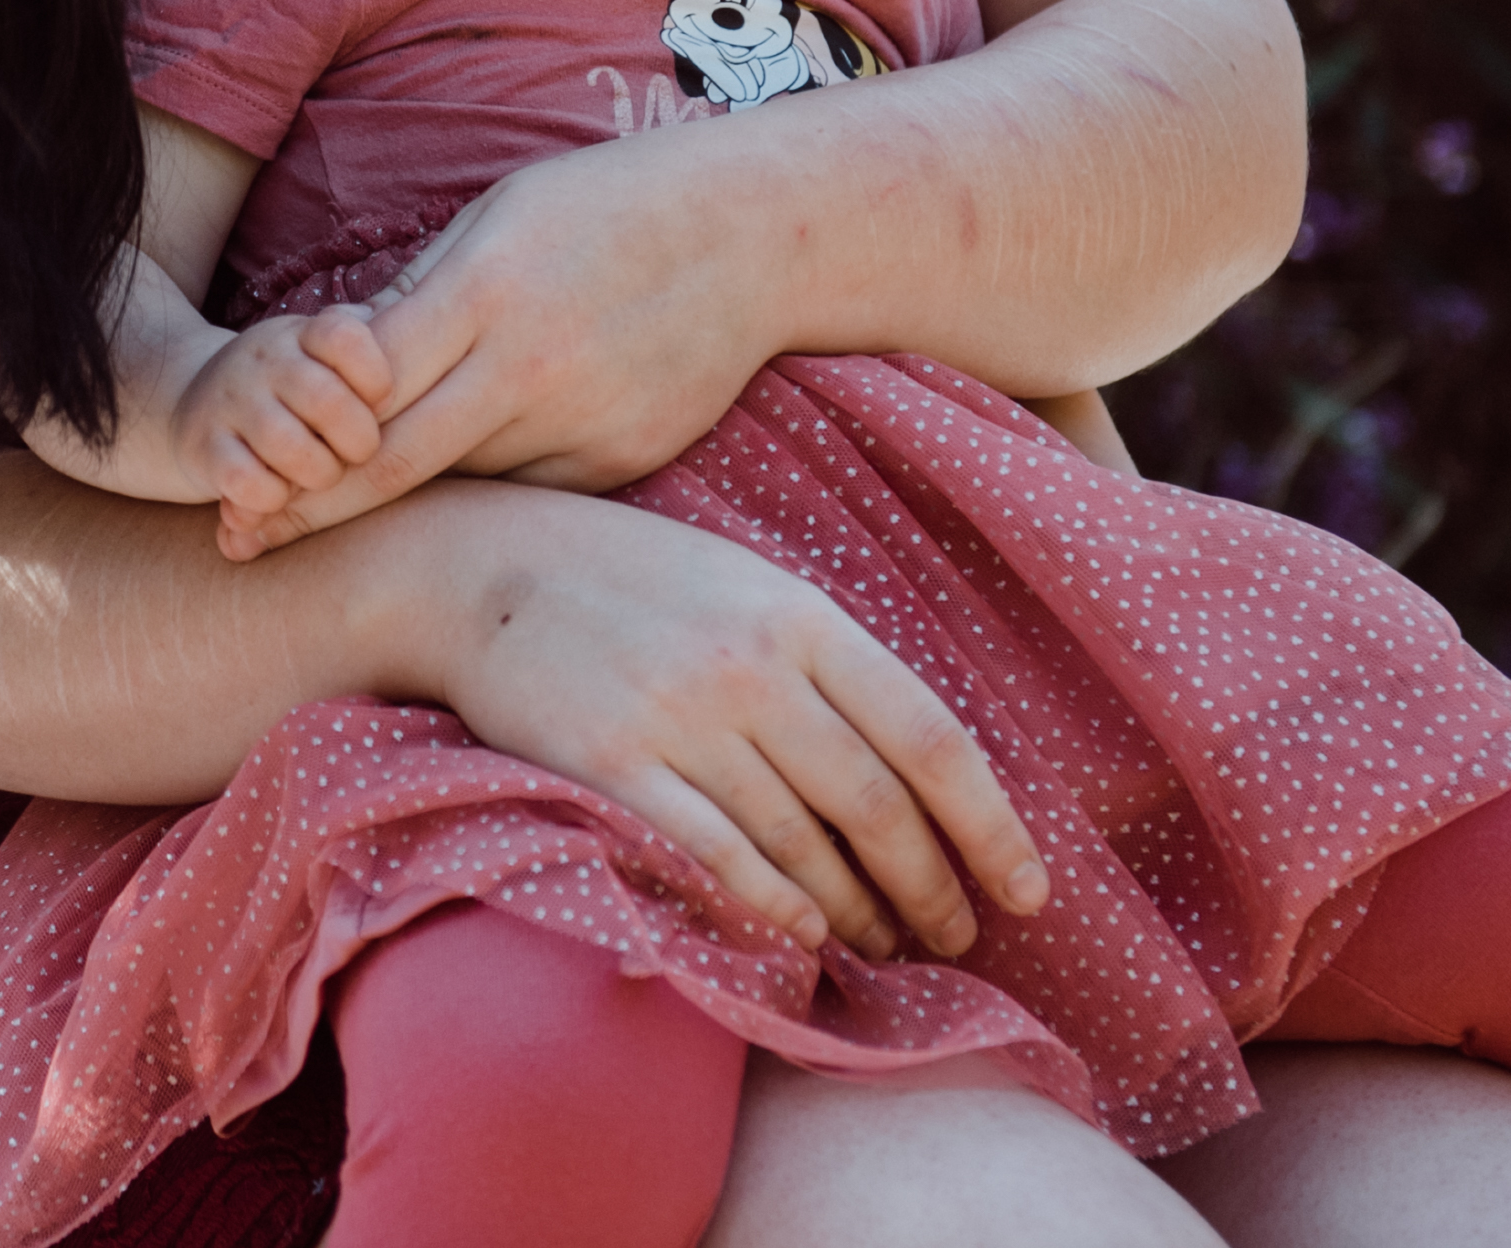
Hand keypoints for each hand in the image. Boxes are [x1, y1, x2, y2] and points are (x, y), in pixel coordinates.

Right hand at [174, 305, 392, 557]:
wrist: (192, 409)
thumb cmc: (289, 394)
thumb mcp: (323, 360)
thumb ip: (378, 351)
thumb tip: (454, 339)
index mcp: (303, 333)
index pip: (348, 338)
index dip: (377, 378)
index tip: (380, 404)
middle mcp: (263, 358)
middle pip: (328, 401)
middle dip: (357, 443)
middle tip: (356, 453)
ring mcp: (230, 400)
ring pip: (291, 447)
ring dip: (318, 475)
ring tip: (317, 475)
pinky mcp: (202, 446)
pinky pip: (249, 481)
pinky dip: (272, 499)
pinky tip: (274, 494)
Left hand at [226, 134, 774, 551]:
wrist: (754, 237)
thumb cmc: (607, 208)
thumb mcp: (500, 215)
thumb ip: (420, 291)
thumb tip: (340, 352)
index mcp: (488, 295)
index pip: (362, 392)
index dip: (292, 444)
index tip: (234, 479)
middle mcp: (532, 369)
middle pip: (396, 464)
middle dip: (311, 507)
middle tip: (242, 540)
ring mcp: (584, 424)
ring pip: (464, 482)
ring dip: (404, 497)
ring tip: (332, 510)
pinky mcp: (623, 460)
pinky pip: (530, 488)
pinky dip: (487, 486)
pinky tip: (464, 483)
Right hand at [429, 485, 1050, 962]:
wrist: (483, 563)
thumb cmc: (632, 578)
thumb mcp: (747, 583)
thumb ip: (828, 661)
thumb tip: (916, 766)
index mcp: (802, 615)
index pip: (932, 737)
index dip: (992, 826)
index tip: (1028, 889)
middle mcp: (751, 666)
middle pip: (875, 805)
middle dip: (929, 888)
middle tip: (953, 937)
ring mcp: (679, 716)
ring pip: (801, 845)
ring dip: (854, 913)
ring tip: (881, 946)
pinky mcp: (610, 764)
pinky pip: (713, 858)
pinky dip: (769, 908)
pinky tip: (799, 936)